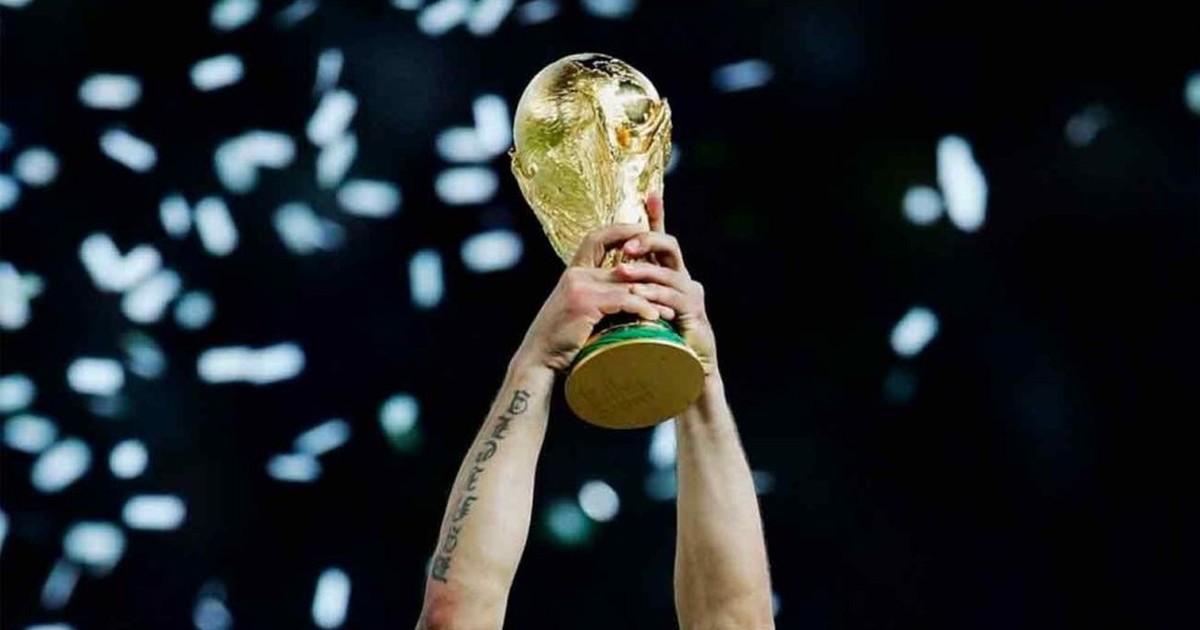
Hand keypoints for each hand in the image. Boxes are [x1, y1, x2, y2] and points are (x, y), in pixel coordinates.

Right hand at [515, 223, 676, 373]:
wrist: (539, 359)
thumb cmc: (560, 340)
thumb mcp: (578, 311)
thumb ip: (597, 298)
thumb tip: (628, 297)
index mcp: (573, 273)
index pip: (596, 239)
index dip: (620, 229)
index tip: (642, 228)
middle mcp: (576, 274)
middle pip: (622, 265)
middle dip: (650, 274)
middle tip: (671, 284)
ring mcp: (579, 287)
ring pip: (626, 285)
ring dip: (651, 298)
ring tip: (668, 311)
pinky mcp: (585, 302)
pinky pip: (623, 300)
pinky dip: (642, 308)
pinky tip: (654, 318)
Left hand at [613, 194, 718, 374]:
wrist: (680, 373)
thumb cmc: (654, 342)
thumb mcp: (634, 311)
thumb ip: (624, 291)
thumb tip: (597, 276)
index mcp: (667, 273)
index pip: (660, 239)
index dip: (657, 216)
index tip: (649, 194)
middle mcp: (683, 278)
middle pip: (669, 245)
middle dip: (648, 240)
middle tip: (627, 245)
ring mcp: (691, 294)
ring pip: (669, 272)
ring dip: (644, 271)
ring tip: (622, 272)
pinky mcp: (694, 313)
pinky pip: (674, 297)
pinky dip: (655, 295)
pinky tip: (640, 296)